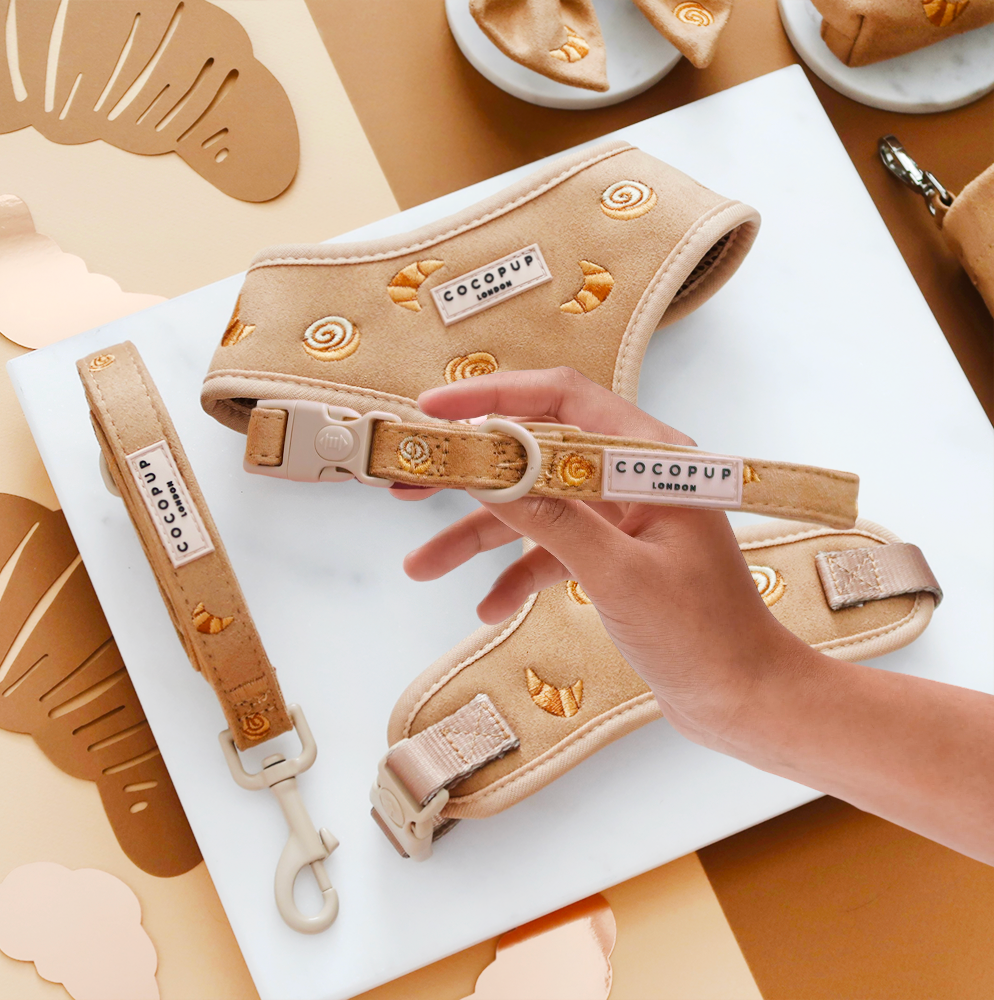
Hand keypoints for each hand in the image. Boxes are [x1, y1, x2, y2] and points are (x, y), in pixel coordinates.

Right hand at [394, 367, 815, 748]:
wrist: (744, 698)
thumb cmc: (704, 637)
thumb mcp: (618, 576)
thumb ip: (551, 521)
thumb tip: (487, 473)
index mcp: (652, 459)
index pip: (563, 399)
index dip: (495, 398)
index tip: (434, 411)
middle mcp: (635, 476)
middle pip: (538, 453)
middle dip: (473, 471)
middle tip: (410, 483)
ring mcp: (623, 516)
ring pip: (537, 508)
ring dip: (480, 535)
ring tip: (422, 565)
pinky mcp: (615, 553)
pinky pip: (552, 549)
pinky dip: (518, 573)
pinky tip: (490, 608)